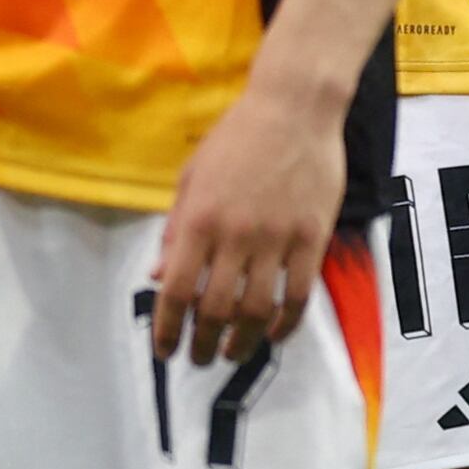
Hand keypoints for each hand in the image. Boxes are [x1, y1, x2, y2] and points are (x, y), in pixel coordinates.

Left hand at [149, 75, 345, 365]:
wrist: (294, 109)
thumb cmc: (237, 139)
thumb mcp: (192, 179)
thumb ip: (175, 231)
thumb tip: (157, 276)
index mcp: (199, 220)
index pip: (175, 290)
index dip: (167, 329)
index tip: (165, 351)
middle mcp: (235, 235)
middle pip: (214, 310)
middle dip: (202, 345)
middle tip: (200, 359)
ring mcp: (276, 238)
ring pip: (256, 310)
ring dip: (242, 343)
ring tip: (234, 355)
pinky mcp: (311, 237)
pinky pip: (298, 295)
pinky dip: (284, 324)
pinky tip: (273, 334)